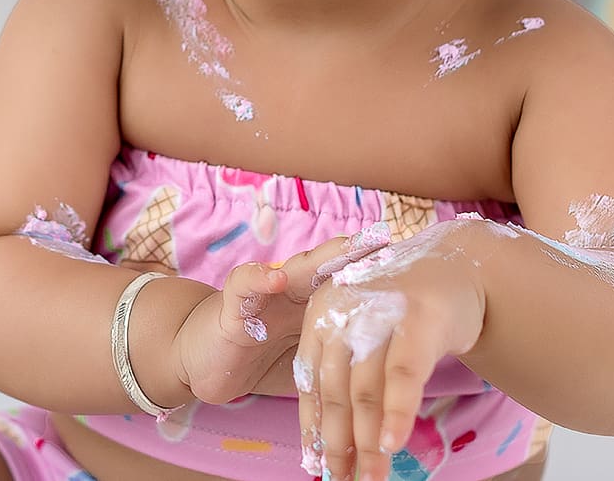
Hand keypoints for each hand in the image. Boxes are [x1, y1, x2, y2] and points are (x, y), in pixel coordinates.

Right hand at [171, 227, 397, 408]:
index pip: (347, 282)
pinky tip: (273, 279)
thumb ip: (341, 359)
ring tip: (346, 247)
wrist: (203, 361)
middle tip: (385, 240)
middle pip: (328, 268)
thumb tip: (396, 372)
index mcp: (312, 304)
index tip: (410, 262)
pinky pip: (243, 286)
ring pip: (293, 268)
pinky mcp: (232, 308)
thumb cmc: (260, 357)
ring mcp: (262, 295)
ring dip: (319, 258)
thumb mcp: (308, 360)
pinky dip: (257, 280)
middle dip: (356, 254)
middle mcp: (290, 292)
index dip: (374, 273)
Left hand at [294, 220, 486, 480]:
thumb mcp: (367, 331)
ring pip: (366, 390)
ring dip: (367, 441)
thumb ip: (350, 373)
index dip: (314, 426)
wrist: (458, 265)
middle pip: (335, 391)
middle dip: (338, 443)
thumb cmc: (407, 307)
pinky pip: (402, 375)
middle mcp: (343, 310)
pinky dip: (396, 413)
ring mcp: (380, 314)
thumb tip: (339, 437)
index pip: (310, 381)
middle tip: (343, 480)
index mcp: (321, 313)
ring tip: (370, 477)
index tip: (317, 465)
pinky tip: (391, 444)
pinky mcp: (418, 320)